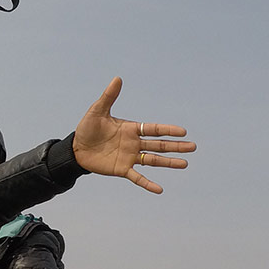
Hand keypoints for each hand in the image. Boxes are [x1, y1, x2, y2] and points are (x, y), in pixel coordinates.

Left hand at [72, 77, 193, 193]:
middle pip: (159, 145)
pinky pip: (137, 177)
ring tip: (185, 164)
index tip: (183, 132)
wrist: (76, 149)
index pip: (154, 129)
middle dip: (176, 146)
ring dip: (169, 163)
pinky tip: (159, 189)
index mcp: (131, 129)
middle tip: (193, 147)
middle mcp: (134, 143)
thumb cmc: (87, 128)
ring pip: (153, 161)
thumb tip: (118, 78)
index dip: (168, 130)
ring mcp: (129, 157)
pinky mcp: (122, 170)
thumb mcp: (98, 111)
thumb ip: (109, 96)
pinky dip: (148, 184)